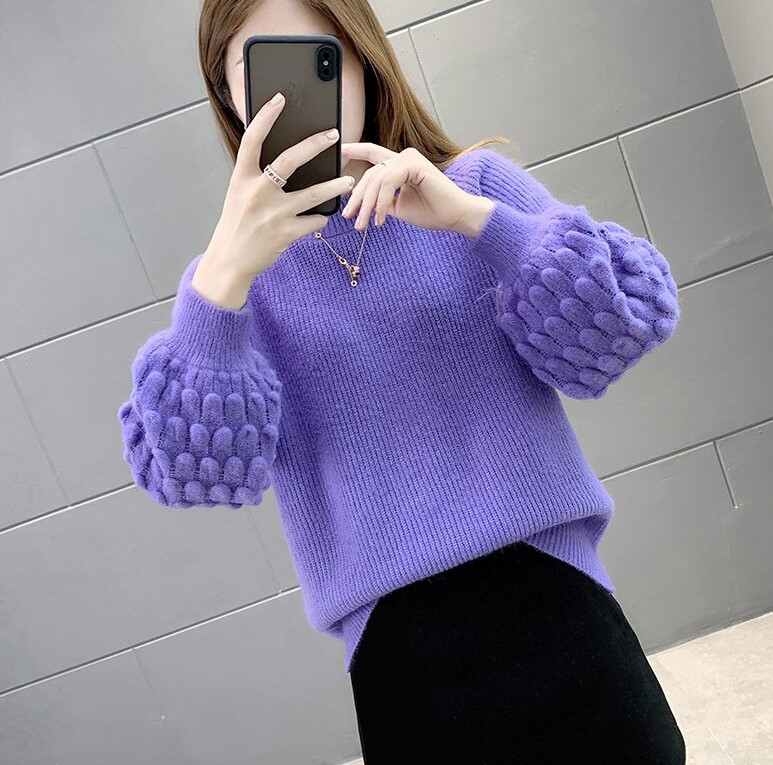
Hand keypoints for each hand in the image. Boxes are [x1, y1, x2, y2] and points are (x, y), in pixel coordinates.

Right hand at [205, 92, 354, 280]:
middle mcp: (257, 192)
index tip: (280, 99)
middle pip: (290, 160)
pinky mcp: (285, 233)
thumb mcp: (239, 194)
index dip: (266, 117)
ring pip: (313, 194)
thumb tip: (286, 158)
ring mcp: (272, 214)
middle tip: (334, 135)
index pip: (253, 139)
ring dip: (335, 186)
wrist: (230, 261)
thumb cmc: (237, 225)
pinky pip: (313, 221)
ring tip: (350, 181)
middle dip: (315, 144)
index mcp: (242, 178)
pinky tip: (323, 217)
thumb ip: (257, 176)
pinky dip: (320, 218)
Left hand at [340, 143, 493, 236]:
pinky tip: (381, 219)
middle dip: (356, 198)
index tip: (336, 153)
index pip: (371, 154)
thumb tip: (361, 203)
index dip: (352, 150)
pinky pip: (387, 183)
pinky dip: (381, 203)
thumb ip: (381, 200)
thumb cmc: (431, 212)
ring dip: (367, 205)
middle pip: (368, 174)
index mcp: (399, 164)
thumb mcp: (398, 206)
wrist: (455, 217)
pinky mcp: (415, 164)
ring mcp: (409, 158)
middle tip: (349, 218)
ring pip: (375, 180)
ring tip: (364, 225)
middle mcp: (403, 157)